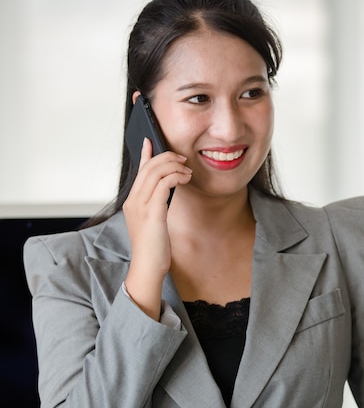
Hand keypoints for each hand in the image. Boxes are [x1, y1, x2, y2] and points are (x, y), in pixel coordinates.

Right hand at [123, 138, 191, 319]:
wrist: (148, 267)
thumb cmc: (152, 248)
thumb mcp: (152, 222)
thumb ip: (155, 205)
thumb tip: (166, 191)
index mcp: (131, 201)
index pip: (138, 171)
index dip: (145, 153)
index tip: (151, 140)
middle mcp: (133, 200)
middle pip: (148, 166)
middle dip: (167, 157)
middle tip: (183, 159)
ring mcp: (141, 206)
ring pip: (156, 172)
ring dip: (175, 166)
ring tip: (187, 170)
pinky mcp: (152, 212)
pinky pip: (164, 184)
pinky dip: (176, 177)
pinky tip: (185, 179)